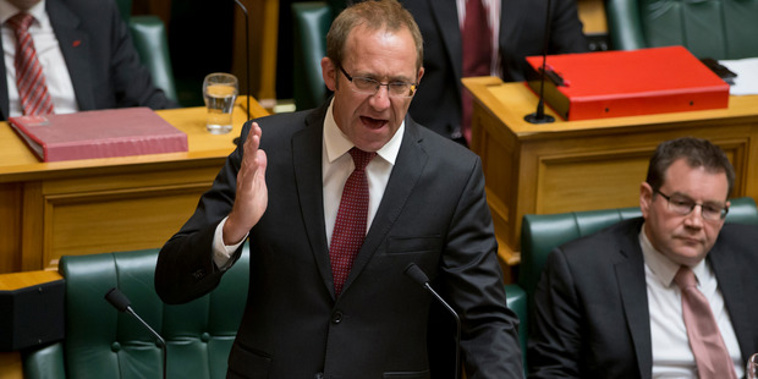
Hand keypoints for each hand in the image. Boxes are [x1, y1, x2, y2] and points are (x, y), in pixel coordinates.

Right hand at [223, 122, 267, 244]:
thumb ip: (260, 167)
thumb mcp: (259, 181)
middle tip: (255, 127)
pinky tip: (255, 162)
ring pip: (248, 163)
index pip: (251, 151)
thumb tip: (262, 153)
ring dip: (251, 150)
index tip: (257, 126)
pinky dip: (252, 170)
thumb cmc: (250, 201)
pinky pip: (248, 179)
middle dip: (252, 139)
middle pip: (248, 153)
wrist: (242, 220)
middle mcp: (245, 174)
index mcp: (248, 171)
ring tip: (255, 139)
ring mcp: (245, 182)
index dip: (253, 139)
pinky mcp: (246, 192)